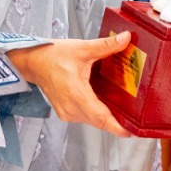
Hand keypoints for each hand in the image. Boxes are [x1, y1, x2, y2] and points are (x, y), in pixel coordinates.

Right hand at [7, 33, 132, 136]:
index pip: (100, 117)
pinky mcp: (65, 112)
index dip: (117, 127)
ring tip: (126, 110)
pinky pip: (86, 117)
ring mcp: (67, 112)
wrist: (34, 62)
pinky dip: (97, 113)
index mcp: (76, 94)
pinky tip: (107, 104)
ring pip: (93, 120)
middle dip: (118, 121)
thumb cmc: (54, 55)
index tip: (131, 132)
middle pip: (99, 121)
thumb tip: (126, 38)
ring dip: (107, 117)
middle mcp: (71, 108)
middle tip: (137, 118)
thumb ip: (106, 45)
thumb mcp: (82, 48)